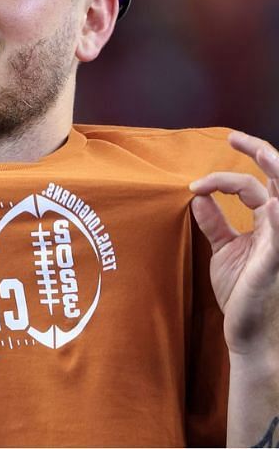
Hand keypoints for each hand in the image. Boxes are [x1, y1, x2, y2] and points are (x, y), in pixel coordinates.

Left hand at [189, 131, 278, 354]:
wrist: (248, 331)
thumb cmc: (242, 292)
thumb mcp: (225, 250)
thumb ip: (215, 222)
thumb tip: (198, 195)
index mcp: (268, 223)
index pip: (257, 185)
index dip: (229, 173)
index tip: (197, 180)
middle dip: (264, 153)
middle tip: (236, 137)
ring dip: (276, 173)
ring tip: (258, 152)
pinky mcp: (276, 261)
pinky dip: (278, 217)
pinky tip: (272, 204)